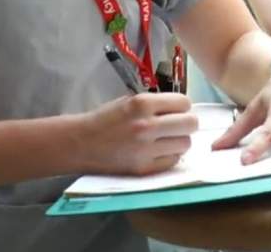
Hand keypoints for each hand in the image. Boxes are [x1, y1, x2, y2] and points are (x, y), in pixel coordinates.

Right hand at [76, 93, 197, 175]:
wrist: (80, 143)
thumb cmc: (106, 119)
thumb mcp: (130, 101)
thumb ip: (156, 105)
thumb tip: (183, 110)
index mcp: (142, 104)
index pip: (184, 103)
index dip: (183, 106)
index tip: (177, 111)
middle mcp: (146, 126)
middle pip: (190, 124)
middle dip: (187, 123)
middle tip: (178, 126)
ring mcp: (145, 149)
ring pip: (185, 144)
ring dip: (179, 141)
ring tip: (167, 140)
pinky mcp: (143, 168)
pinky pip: (173, 161)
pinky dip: (170, 156)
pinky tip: (159, 152)